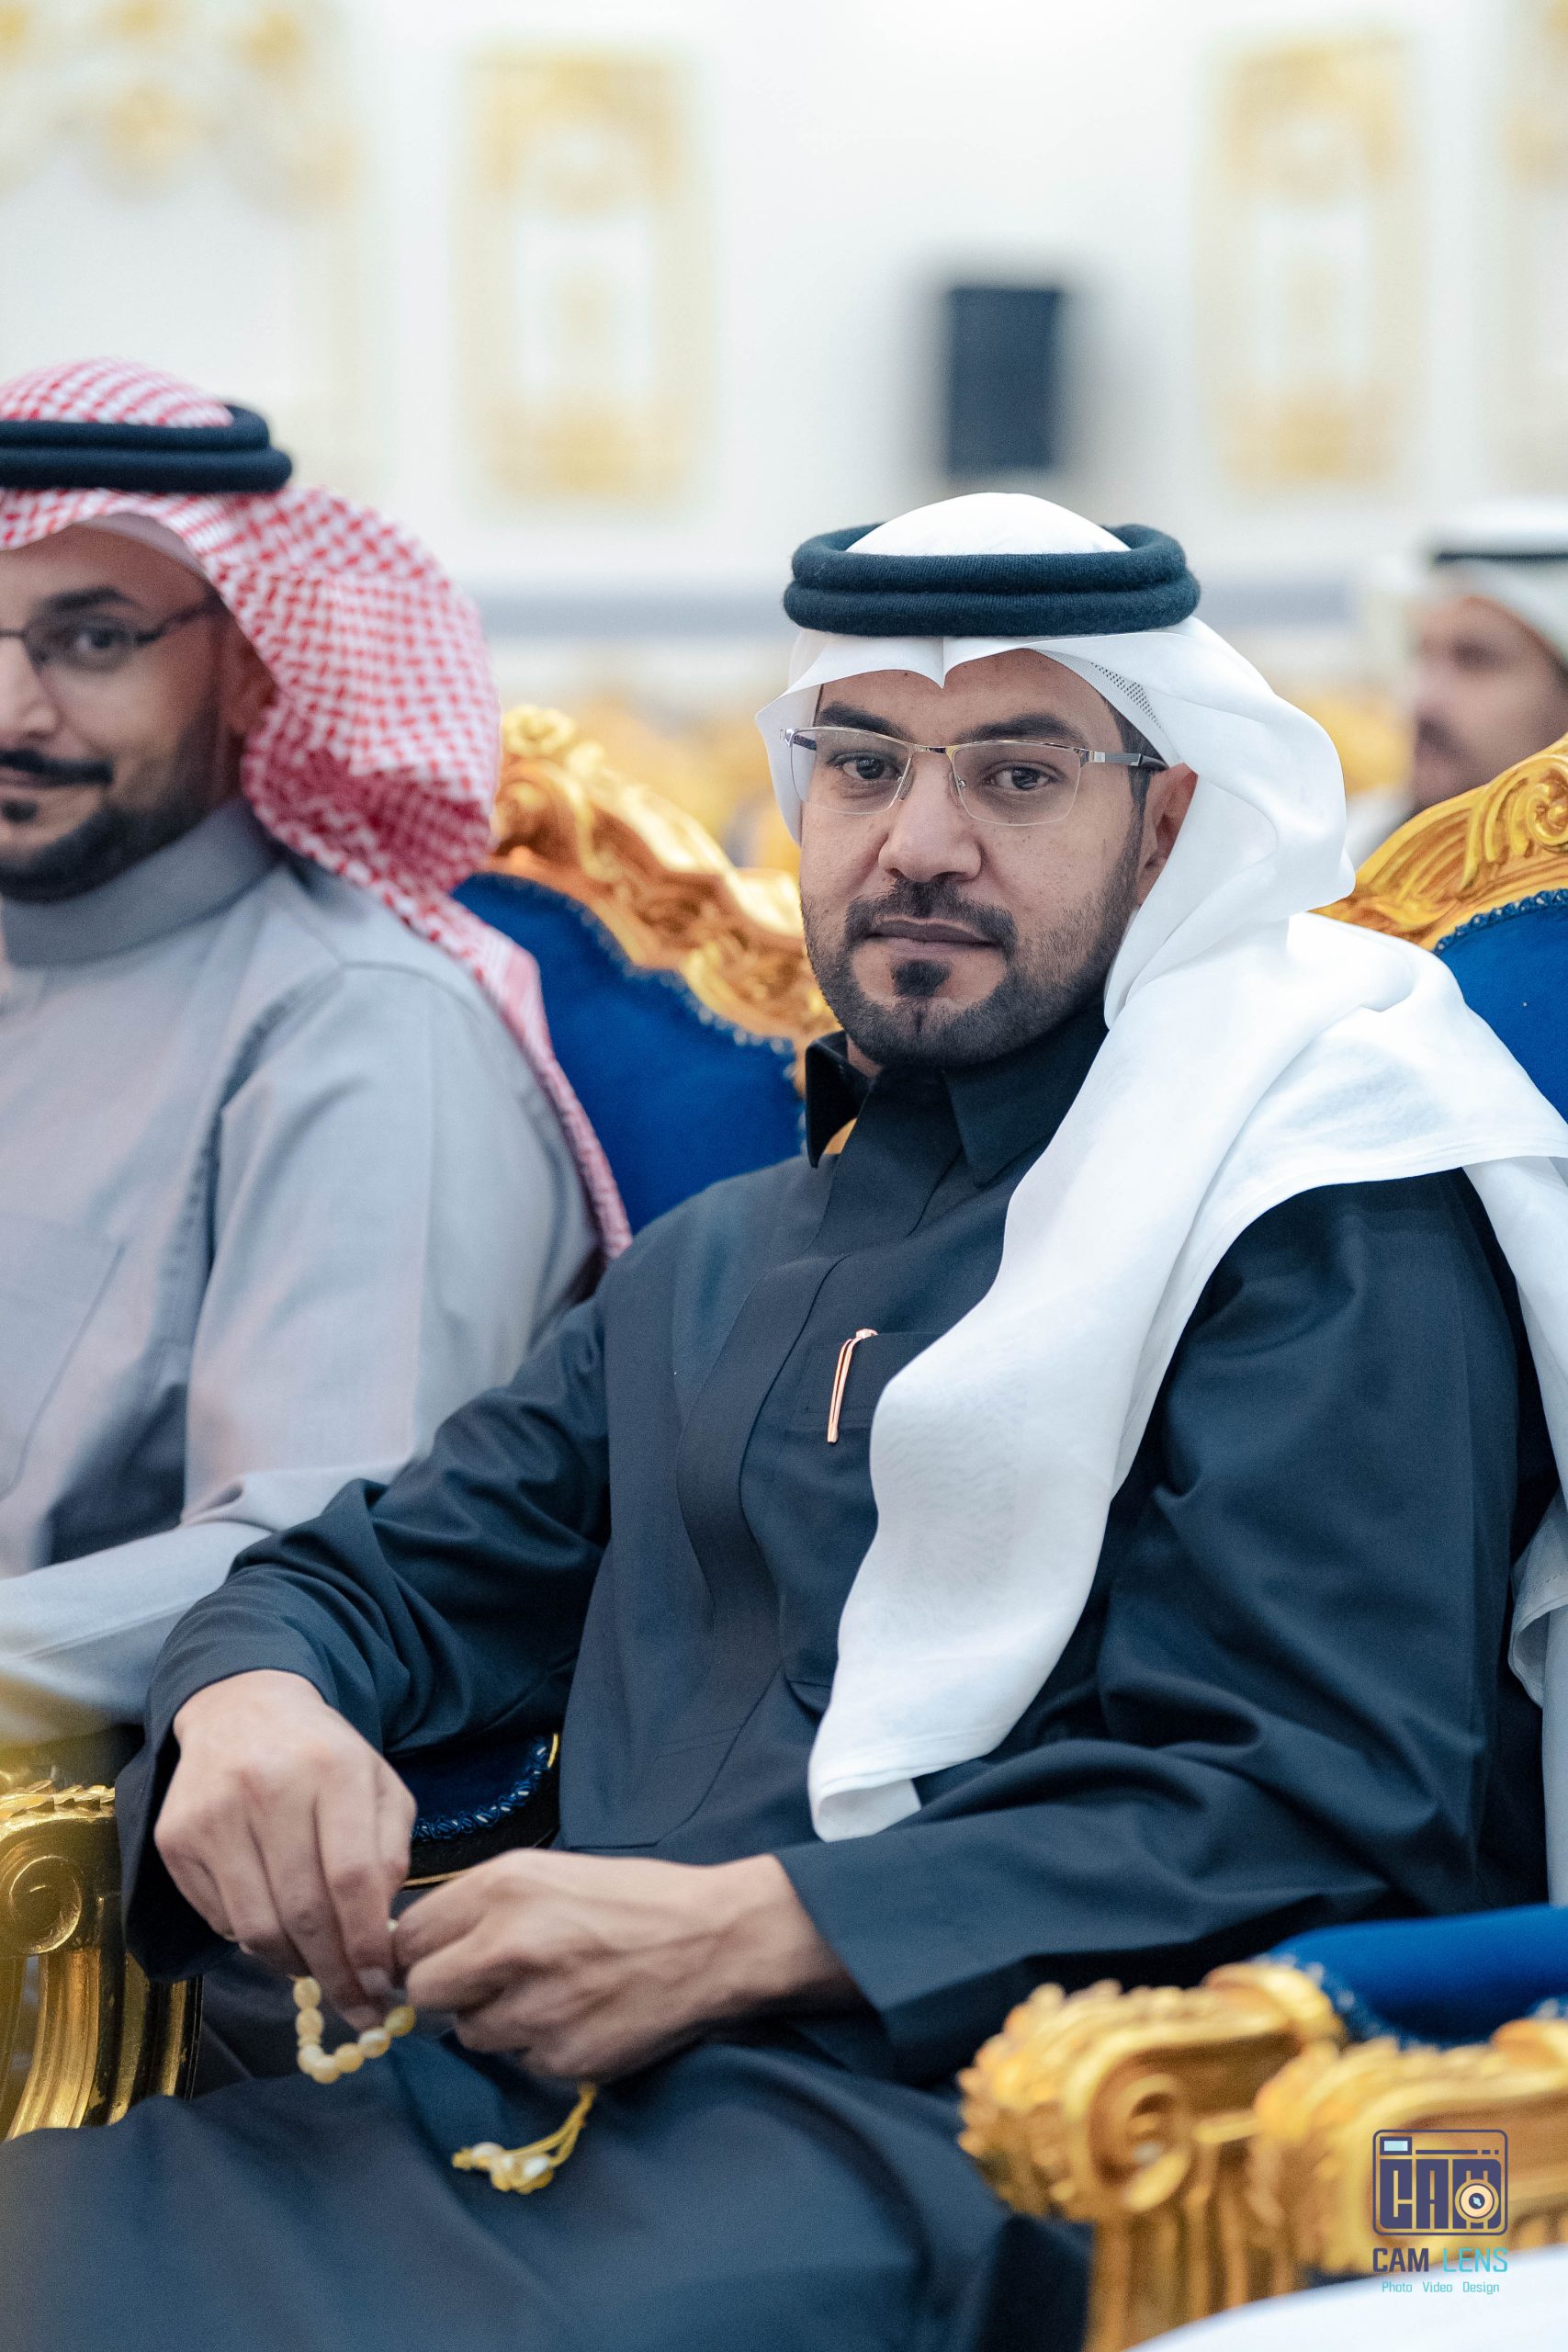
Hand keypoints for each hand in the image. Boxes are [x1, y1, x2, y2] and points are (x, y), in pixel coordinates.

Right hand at [157, 1669, 414, 2028]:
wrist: (243, 1708)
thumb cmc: (324, 1758)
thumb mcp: (377, 1786)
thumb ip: (389, 1853)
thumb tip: (380, 1937)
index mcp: (333, 1769)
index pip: (352, 1878)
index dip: (366, 1945)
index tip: (382, 1988)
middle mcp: (268, 1788)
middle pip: (303, 1912)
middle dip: (335, 1974)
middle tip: (356, 2007)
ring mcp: (214, 1814)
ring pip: (256, 1927)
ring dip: (294, 1966)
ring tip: (319, 1970)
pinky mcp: (176, 1837)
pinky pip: (220, 1918)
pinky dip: (254, 1940)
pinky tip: (277, 1928)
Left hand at [393, 1848, 856, 2079]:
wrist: (714, 1939)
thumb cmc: (632, 1898)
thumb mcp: (548, 1873)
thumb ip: (480, 1906)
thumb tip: (418, 1947)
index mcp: (503, 1886)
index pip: (410, 1935)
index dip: (419, 1951)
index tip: (437, 1958)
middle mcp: (508, 1944)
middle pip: (424, 1990)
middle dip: (447, 1992)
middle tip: (484, 1984)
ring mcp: (533, 2006)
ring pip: (469, 2033)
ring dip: (495, 2021)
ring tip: (548, 1994)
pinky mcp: (561, 2057)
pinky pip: (519, 2060)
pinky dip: (540, 2045)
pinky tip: (579, 2016)